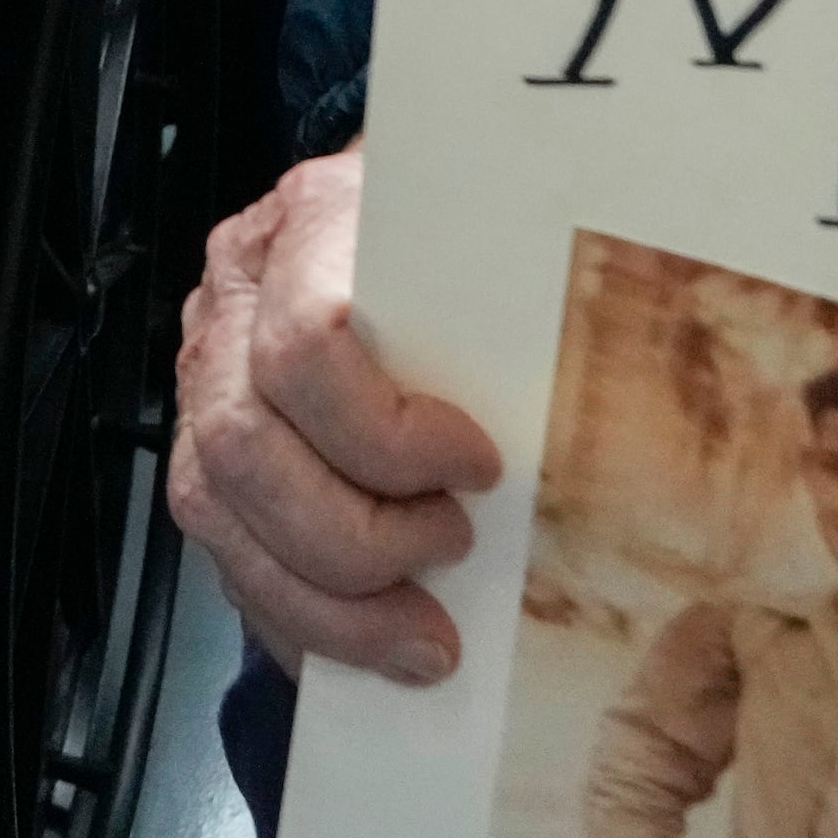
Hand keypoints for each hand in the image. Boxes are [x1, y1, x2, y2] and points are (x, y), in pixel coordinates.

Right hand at [166, 148, 502, 681]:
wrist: (419, 197)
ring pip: (215, 506)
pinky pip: (221, 549)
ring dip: (323, 598)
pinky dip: (293, 615)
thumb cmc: (468, 229)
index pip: (307, 344)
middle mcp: (236, 290)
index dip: (387, 433)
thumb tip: (631, 377)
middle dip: (354, 536)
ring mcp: (207, 365)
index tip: (480, 466)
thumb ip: (530, 283)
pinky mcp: (207, 439)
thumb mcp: (505, 225)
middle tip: (452, 548)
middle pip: (248, 443)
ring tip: (420, 632)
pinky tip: (365, 640)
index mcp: (311, 221)